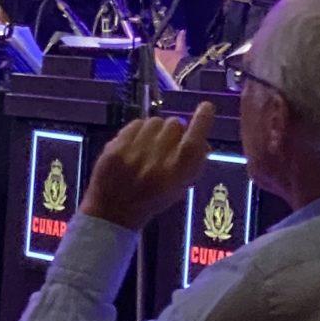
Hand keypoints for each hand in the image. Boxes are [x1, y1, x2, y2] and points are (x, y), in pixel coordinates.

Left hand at [79, 101, 214, 229]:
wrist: (113, 213)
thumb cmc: (152, 199)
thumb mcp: (180, 187)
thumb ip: (193, 162)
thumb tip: (203, 137)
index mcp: (175, 177)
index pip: (193, 143)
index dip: (202, 122)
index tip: (206, 106)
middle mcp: (155, 165)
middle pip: (174, 125)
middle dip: (175, 129)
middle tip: (168, 141)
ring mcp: (132, 156)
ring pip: (155, 121)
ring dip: (156, 129)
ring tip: (150, 144)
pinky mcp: (114, 150)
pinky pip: (135, 124)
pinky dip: (139, 130)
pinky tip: (136, 143)